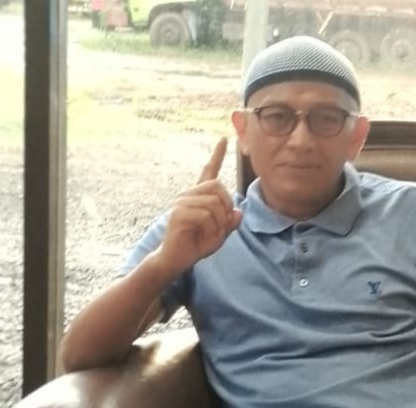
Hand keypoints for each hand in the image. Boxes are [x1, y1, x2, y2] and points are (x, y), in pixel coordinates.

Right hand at [154, 137, 243, 276]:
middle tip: (223, 225)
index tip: (223, 139)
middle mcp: (188, 195)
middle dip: (227, 207)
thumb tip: (239, 213)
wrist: (176, 259)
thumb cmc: (196, 245)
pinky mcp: (178, 213)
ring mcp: (181, 202)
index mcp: (198, 196)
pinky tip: (204, 235)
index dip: (217, 155)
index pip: (209, 171)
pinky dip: (212, 228)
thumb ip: (230, 223)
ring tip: (211, 233)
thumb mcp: (219, 235)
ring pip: (214, 203)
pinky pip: (205, 215)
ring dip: (219, 222)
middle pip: (218, 187)